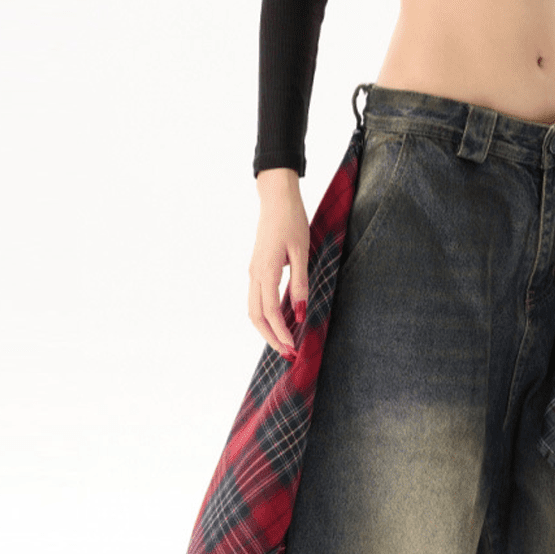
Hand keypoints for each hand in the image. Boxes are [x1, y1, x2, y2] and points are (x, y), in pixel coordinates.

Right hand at [247, 170, 307, 360]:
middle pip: (256, 317)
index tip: (294, 348)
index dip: (282, 333)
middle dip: (271, 338)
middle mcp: (254, 275)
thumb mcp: (302, 252)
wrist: (276, 198)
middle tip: (289, 355)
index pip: (271, 312)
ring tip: (284, 344)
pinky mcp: (256, 270)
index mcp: (265, 271)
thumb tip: (300, 313)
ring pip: (254, 310)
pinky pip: (257, 300)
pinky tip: (280, 324)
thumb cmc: (291, 221)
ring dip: (267, 330)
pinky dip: (266, 317)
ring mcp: (253, 273)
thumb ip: (300, 283)